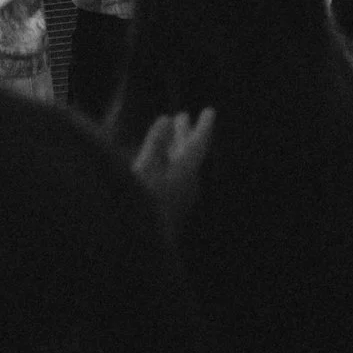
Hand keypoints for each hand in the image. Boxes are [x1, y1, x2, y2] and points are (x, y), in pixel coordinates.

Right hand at [130, 108, 216, 233]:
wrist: (146, 241)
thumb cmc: (143, 201)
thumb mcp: (145, 167)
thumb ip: (156, 142)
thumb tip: (165, 119)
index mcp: (186, 170)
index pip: (199, 143)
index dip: (203, 126)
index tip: (210, 111)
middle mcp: (189, 180)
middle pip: (190, 151)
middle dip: (185, 133)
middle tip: (184, 116)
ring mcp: (182, 192)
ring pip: (181, 162)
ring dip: (175, 145)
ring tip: (169, 134)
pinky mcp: (173, 201)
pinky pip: (175, 172)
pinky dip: (169, 159)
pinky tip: (161, 157)